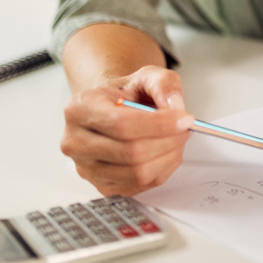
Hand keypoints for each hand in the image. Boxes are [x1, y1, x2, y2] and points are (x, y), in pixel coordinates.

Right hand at [60, 65, 193, 195]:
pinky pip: (142, 185)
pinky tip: (167, 152)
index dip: (159, 124)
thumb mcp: (146, 75)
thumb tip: (175, 106)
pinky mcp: (103, 186)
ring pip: (138, 172)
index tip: (184, 118)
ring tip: (177, 138)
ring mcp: (87, 169)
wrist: (113, 110)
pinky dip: (164, 169)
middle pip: (131, 152)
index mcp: (80, 109)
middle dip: (168, 140)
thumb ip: (164, 83)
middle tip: (186, 128)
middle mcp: (76, 142)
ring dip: (169, 156)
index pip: (121, 124)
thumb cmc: (126, 94)